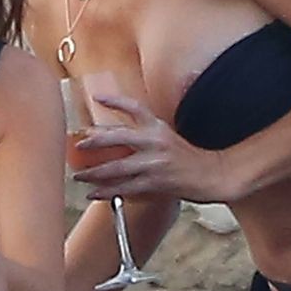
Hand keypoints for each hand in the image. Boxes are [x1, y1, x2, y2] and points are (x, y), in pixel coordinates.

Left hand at [73, 88, 232, 203]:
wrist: (212, 175)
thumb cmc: (189, 158)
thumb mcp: (168, 137)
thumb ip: (145, 135)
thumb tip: (116, 137)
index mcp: (158, 127)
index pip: (134, 107)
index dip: (115, 101)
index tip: (97, 97)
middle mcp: (155, 142)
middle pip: (117, 136)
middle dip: (94, 141)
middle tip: (79, 145)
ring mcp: (154, 163)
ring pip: (116, 167)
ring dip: (94, 172)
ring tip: (79, 175)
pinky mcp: (155, 182)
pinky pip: (124, 188)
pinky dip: (106, 191)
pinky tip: (94, 192)